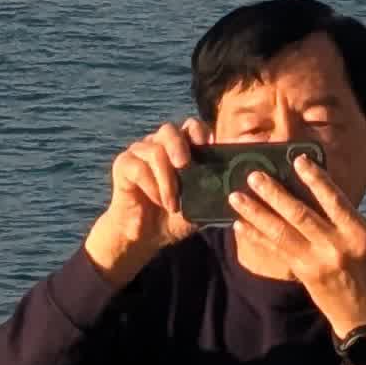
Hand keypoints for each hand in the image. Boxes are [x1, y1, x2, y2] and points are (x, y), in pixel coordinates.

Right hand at [81, 118, 203, 284]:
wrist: (145, 237)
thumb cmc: (173, 217)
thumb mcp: (201, 205)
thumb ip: (217, 191)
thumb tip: (241, 183)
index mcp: (181, 149)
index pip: (192, 127)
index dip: (200, 132)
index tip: (209, 145)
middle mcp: (159, 145)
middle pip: (169, 130)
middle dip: (178, 144)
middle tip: (184, 164)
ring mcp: (139, 152)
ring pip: (154, 150)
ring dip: (166, 179)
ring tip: (172, 204)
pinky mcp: (123, 165)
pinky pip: (138, 167)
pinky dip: (151, 185)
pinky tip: (157, 200)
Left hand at [233, 153, 365, 346]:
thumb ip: (352, 219)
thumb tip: (324, 195)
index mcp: (358, 234)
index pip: (334, 200)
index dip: (315, 179)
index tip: (298, 160)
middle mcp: (336, 246)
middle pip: (300, 214)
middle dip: (274, 193)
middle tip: (253, 175)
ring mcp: (317, 262)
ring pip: (282, 233)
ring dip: (256, 213)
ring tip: (236, 198)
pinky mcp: (304, 275)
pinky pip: (277, 252)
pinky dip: (258, 238)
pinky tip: (242, 225)